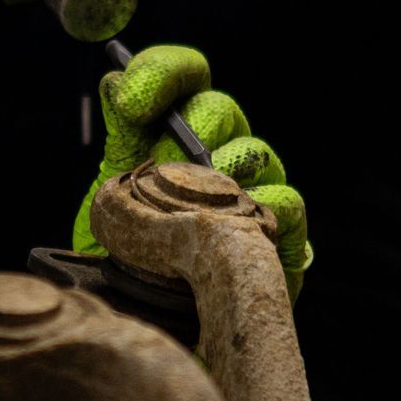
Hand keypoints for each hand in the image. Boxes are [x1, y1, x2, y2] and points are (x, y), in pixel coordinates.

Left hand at [73, 42, 310, 296]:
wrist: (153, 326)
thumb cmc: (136, 257)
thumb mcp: (115, 195)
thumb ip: (122, 136)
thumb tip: (113, 81)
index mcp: (181, 129)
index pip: (185, 76)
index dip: (162, 73)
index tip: (131, 100)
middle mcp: (224, 150)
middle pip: (219, 109)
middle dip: (187, 125)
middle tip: (162, 158)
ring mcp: (257, 189)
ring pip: (255, 152)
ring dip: (220, 170)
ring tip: (191, 202)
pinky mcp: (283, 235)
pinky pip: (287, 205)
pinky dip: (264, 211)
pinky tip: (233, 230)